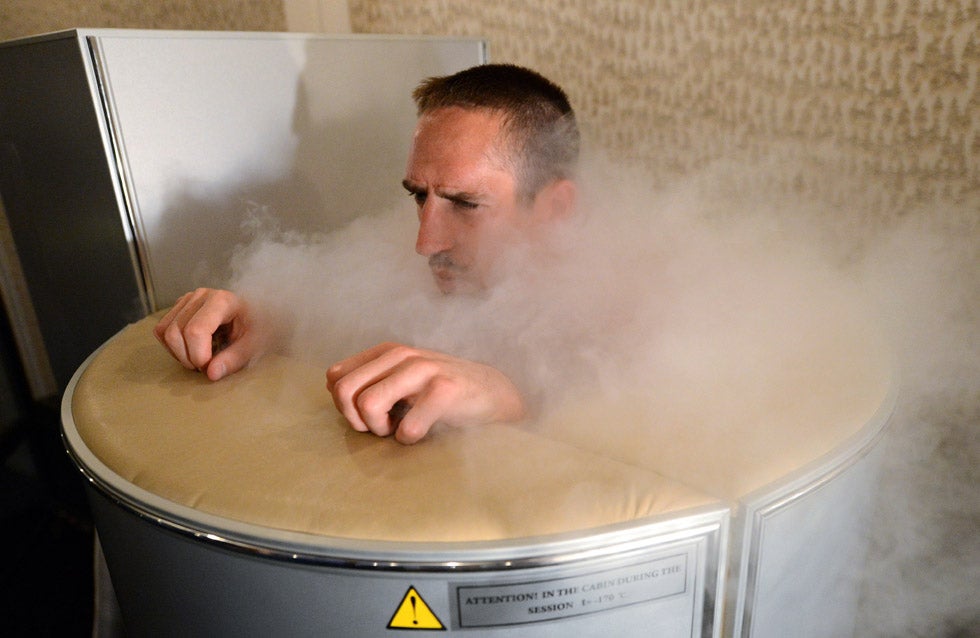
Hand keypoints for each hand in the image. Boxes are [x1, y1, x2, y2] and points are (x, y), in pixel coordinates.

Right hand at [153, 288, 265, 380]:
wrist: (259, 313)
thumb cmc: (259, 327)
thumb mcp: (255, 345)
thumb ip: (234, 359)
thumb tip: (211, 374)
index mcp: (222, 300)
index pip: (195, 331)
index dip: (199, 356)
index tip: (211, 368)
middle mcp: (201, 295)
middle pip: (175, 332)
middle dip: (188, 358)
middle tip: (207, 367)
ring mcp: (188, 299)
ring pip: (165, 331)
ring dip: (178, 353)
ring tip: (200, 358)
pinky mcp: (180, 306)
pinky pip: (161, 329)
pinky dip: (172, 346)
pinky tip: (191, 350)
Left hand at [326, 342, 525, 443]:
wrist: (493, 394)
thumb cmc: (442, 391)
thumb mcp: (402, 377)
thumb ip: (369, 378)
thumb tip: (331, 385)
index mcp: (388, 352)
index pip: (335, 377)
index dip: (343, 405)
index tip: (366, 415)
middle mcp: (402, 356)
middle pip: (343, 391)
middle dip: (355, 419)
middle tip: (380, 427)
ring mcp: (424, 370)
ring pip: (368, 405)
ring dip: (380, 429)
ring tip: (398, 430)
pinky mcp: (445, 391)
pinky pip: (407, 428)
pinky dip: (409, 439)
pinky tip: (422, 433)